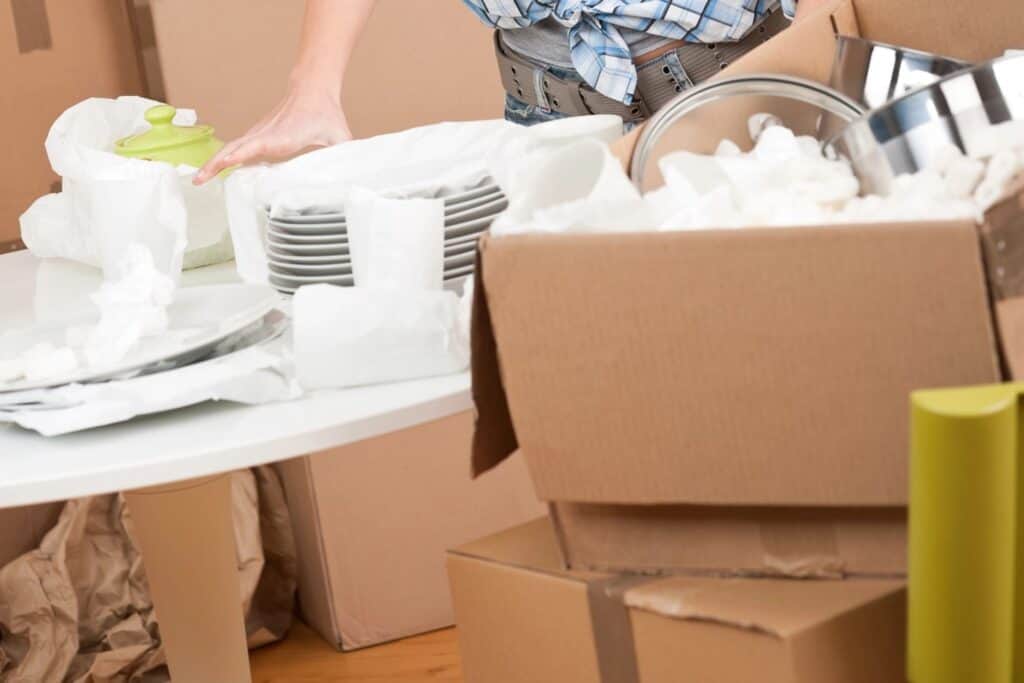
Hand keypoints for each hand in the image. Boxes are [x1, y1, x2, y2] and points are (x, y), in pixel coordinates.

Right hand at [194, 86, 351, 183]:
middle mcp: (267, 134)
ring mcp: (260, 134)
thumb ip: (348, 155)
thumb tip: (359, 174)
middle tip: (199, 181)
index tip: (225, 164)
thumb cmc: (327, 114)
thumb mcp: (341, 137)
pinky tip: (214, 172)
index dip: (241, 154)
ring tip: (199, 181)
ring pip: (232, 148)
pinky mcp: (258, 135)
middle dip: (216, 164)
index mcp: (284, 135)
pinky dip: (223, 159)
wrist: (313, 89)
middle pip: (236, 149)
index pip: (257, 145)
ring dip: (214, 163)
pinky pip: (237, 148)